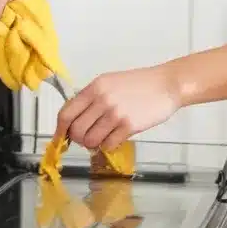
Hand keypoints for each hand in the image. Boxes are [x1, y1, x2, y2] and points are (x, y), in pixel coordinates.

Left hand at [56, 66, 182, 150]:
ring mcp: (115, 113)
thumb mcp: (110, 83)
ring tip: (104, 137)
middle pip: (76, 130)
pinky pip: (108, 145)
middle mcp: (102, 100)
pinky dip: (110, 145)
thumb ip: (91, 99)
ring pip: (90, 141)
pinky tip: (117, 136)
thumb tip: (73, 121)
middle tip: (88, 138)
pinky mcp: (129, 126)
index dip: (60, 130)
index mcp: (94, 87)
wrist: (166, 85)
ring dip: (94, 143)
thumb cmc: (138, 84)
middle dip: (79, 139)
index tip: (60, 138)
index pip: (66, 113)